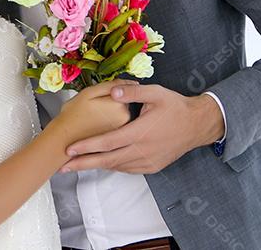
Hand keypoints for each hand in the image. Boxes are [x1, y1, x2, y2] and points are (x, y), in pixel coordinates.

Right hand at [50, 80, 131, 144]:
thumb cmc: (72, 117)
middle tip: (93, 105)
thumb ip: (110, 86)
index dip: (111, 88)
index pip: (124, 88)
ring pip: (119, 112)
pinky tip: (94, 125)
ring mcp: (122, 130)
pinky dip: (107, 121)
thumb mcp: (88, 93)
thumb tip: (130, 83)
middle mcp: (125, 119)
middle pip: (123, 101)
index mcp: (120, 105)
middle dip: (111, 100)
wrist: (63, 141)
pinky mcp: (117, 138)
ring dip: (110, 111)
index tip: (100, 94)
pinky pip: (115, 123)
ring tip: (92, 116)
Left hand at [60, 83, 224, 174]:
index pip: (108, 142)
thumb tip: (113, 92)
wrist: (197, 126)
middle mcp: (143, 150)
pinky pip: (127, 169)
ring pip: (117, 166)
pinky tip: (102, 162)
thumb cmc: (175, 107)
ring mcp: (148, 161)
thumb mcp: (156, 93)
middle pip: (107, 160)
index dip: (88, 146)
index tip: (70, 148)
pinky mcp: (152, 166)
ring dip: (96, 166)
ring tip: (77, 165)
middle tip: (63, 166)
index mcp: (141, 132)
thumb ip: (133, 92)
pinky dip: (113, 166)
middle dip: (84, 163)